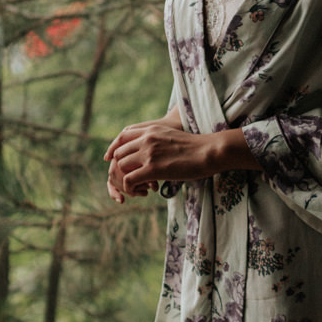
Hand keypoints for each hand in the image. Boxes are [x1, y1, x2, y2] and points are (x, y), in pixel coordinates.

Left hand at [103, 119, 256, 202]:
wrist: (209, 151)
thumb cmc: (195, 147)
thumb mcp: (171, 136)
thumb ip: (157, 140)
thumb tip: (152, 150)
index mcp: (150, 129)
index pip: (122, 136)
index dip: (114, 149)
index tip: (112, 160)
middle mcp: (146, 139)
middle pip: (118, 153)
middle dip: (120, 168)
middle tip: (131, 179)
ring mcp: (148, 153)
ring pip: (121, 167)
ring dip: (126, 180)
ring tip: (138, 188)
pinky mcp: (152, 169)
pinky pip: (129, 180)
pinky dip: (130, 188)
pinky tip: (142, 192)